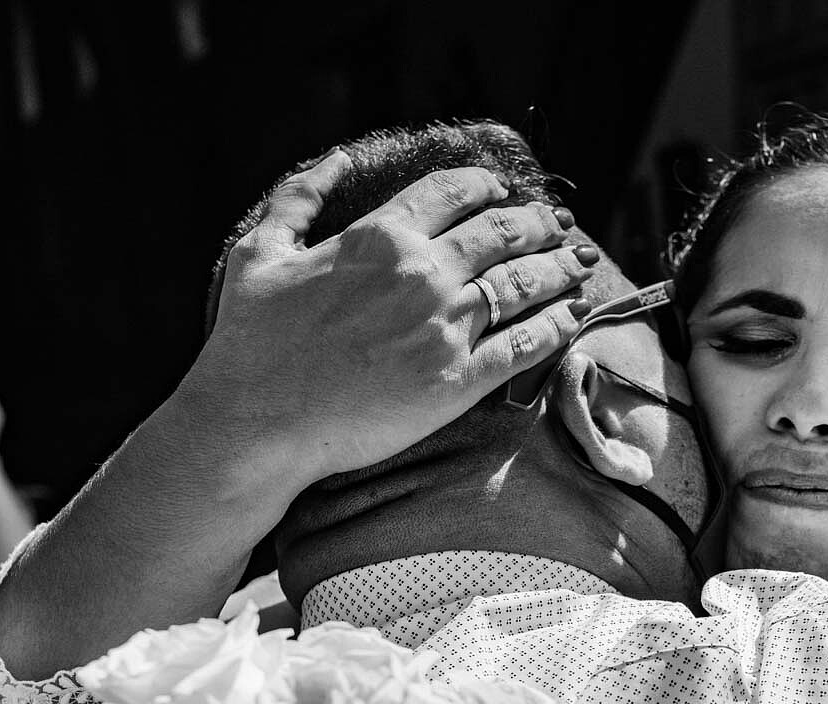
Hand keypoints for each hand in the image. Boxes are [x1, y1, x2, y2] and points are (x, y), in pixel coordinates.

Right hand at [176, 153, 595, 491]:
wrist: (256, 422)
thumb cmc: (249, 342)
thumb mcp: (259, 251)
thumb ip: (299, 196)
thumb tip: (336, 158)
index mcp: (378, 237)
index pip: (453, 192)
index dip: (487, 185)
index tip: (503, 190)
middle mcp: (421, 274)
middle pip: (501, 232)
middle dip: (536, 222)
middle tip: (556, 223)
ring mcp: (444, 327)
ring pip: (524, 283)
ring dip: (559, 267)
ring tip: (578, 261)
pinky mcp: (458, 381)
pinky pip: (525, 345)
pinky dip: (558, 325)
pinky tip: (575, 314)